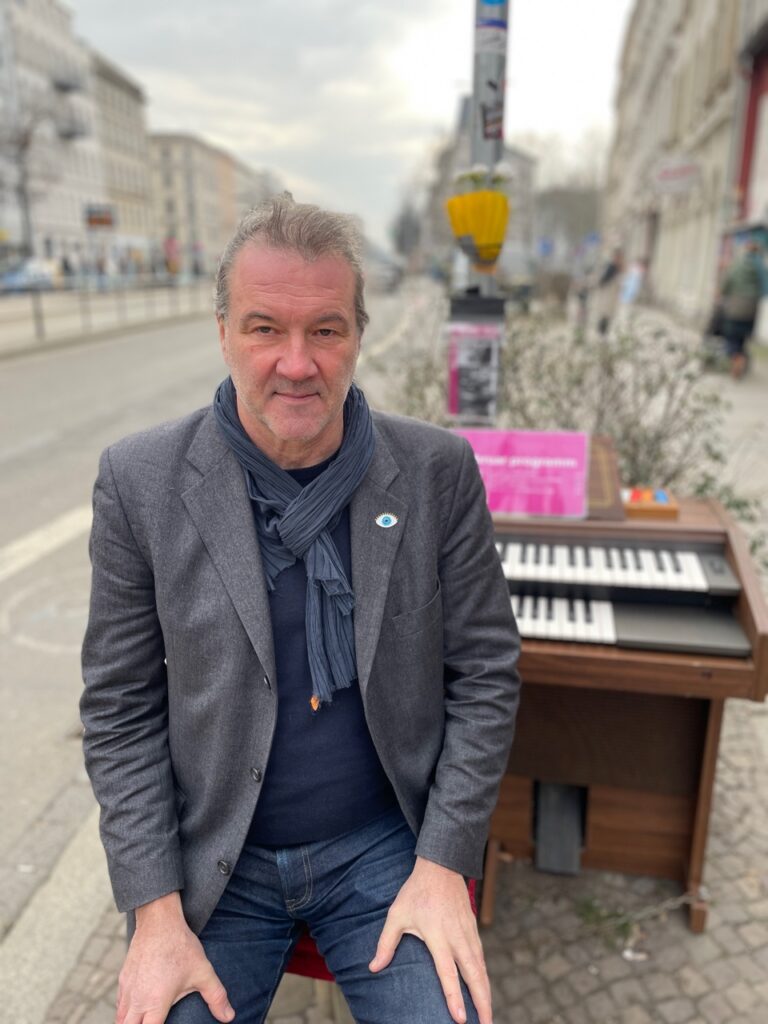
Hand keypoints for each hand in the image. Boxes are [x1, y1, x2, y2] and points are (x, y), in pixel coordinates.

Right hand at [116, 892, 234, 1023]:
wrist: (159, 920)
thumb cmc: (181, 946)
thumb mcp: (203, 971)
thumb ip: (216, 997)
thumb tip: (229, 1016)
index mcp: (155, 1002)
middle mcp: (136, 1000)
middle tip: (155, 1022)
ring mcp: (127, 989)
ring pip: (120, 1019)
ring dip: (131, 1023)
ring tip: (145, 1021)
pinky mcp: (122, 979)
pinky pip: (119, 1005)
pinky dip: (125, 1013)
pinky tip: (137, 1011)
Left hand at [369, 857, 490, 1023]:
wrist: (441, 866)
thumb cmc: (416, 891)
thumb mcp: (396, 915)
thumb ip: (386, 943)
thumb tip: (373, 968)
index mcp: (438, 936)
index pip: (448, 972)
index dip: (454, 997)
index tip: (460, 1019)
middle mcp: (457, 937)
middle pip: (474, 975)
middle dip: (482, 1003)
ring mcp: (468, 933)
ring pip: (481, 968)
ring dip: (486, 992)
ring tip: (488, 1015)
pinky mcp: (473, 928)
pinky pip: (482, 957)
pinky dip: (485, 976)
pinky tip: (485, 988)